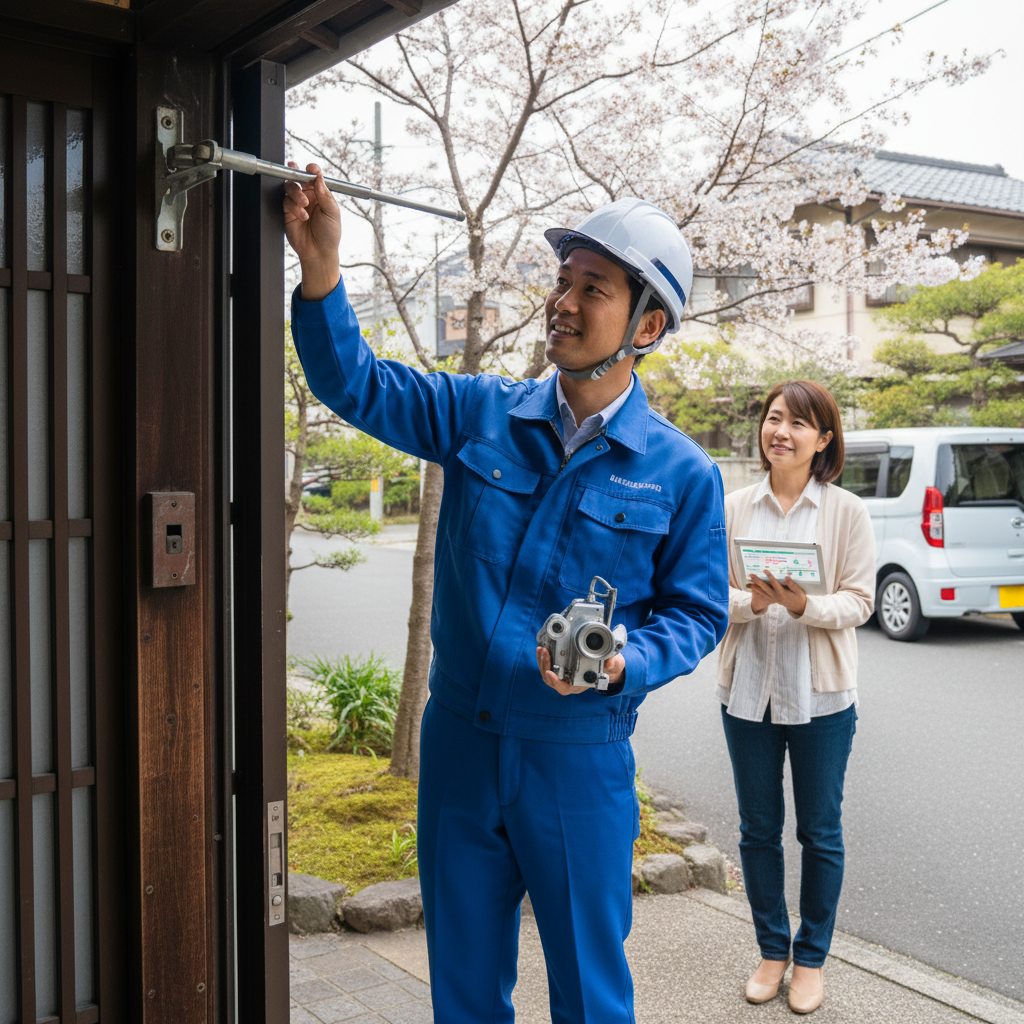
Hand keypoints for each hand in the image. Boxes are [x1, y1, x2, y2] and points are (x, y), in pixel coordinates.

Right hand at [283, 162, 340, 300]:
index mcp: (321, 194)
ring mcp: (297, 204)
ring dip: (296, 193)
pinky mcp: (287, 213)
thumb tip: (319, 177)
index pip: (314, 176)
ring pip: (289, 187)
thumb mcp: (333, 213)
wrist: (319, 253)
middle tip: (304, 186)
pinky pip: (286, 202)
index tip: (311, 168)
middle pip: (298, 178)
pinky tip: (302, 217)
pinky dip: (293, 207)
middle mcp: (308, 197)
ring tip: (304, 205)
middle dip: (299, 179)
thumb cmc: (329, 235)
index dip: (312, 170)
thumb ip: (325, 195)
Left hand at [535, 647, 624, 695]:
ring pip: (547, 673)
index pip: (565, 687)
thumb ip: (613, 663)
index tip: (550, 673)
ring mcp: (565, 676)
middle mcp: (571, 682)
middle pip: (551, 680)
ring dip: (542, 662)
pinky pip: (548, 666)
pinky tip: (543, 648)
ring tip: (541, 649)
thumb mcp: (614, 664)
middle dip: (545, 666)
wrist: (608, 664)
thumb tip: (609, 662)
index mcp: (581, 684)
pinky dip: (544, 658)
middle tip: (545, 652)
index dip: (556, 682)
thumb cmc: (609, 666)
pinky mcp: (561, 668)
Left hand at [747, 570, 806, 615]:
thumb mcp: (799, 591)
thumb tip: (786, 577)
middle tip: (751, 575)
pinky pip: (763, 596)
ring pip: (762, 593)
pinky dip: (757, 592)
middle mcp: (776, 596)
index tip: (765, 570)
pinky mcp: (772, 600)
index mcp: (782, 593)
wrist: (797, 607)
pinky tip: (752, 588)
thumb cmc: (799, 597)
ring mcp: (773, 598)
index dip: (770, 577)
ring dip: (755, 587)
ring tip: (748, 582)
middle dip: (758, 581)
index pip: (775, 584)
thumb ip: (792, 584)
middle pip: (765, 588)